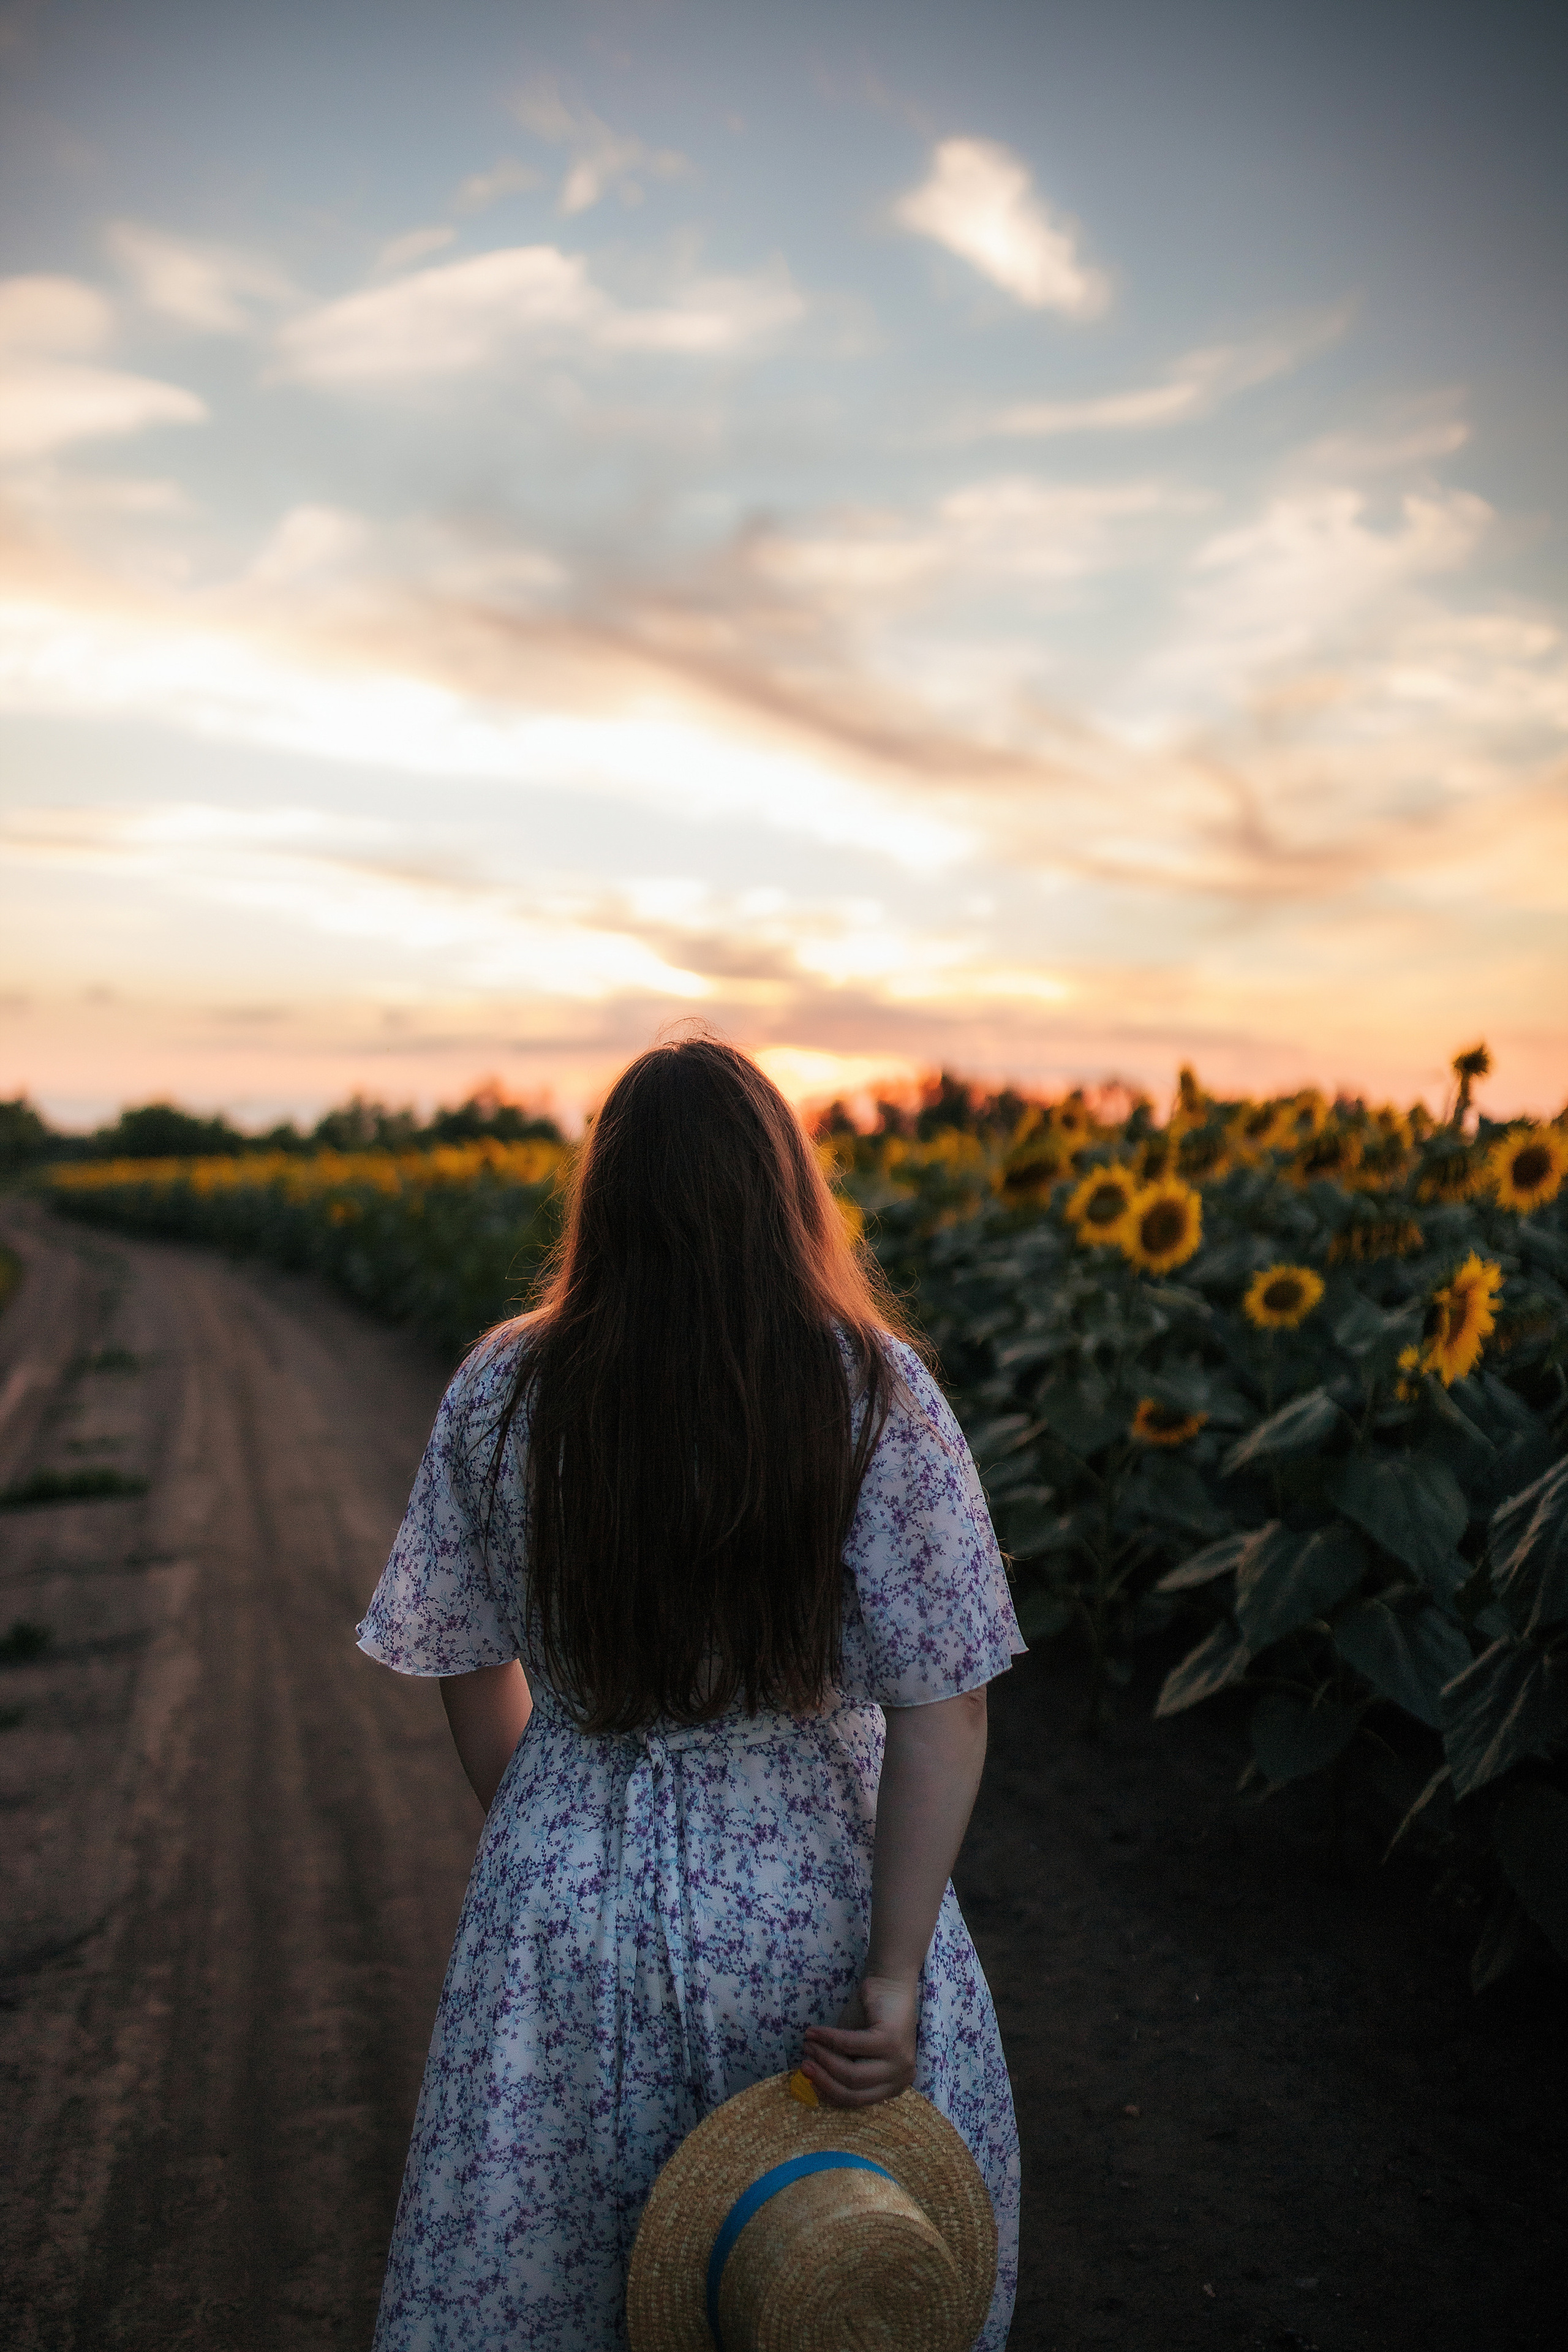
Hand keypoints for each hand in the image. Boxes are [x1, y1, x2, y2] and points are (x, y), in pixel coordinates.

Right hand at [798, 1974, 918, 2107]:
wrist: (889, 1983)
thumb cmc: (870, 2018)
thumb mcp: (854, 2051)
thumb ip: (841, 2066)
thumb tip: (812, 2082)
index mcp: (893, 2086)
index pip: (856, 2100)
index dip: (828, 2092)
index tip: (807, 2081)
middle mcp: (901, 2078)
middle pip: (854, 2092)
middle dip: (823, 2079)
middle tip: (803, 2064)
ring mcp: (899, 2061)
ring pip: (852, 2074)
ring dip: (824, 2058)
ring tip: (807, 2044)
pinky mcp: (890, 2041)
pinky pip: (850, 2045)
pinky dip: (828, 2038)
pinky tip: (813, 2031)